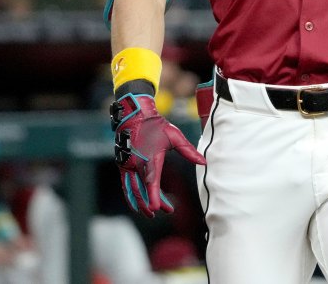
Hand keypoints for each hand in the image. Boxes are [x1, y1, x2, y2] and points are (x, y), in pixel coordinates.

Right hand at [111, 93, 205, 216]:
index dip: (153, 196)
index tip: (156, 208)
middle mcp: (136, 163)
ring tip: (150, 213)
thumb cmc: (156, 125)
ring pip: (132, 189)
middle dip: (150, 203)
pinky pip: (126, 184)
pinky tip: (137, 202)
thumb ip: (188, 151)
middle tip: (163, 212)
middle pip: (142, 190)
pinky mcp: (123, 164)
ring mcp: (128, 164)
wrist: (134, 115)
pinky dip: (131, 195)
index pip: (152, 181)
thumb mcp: (174, 136)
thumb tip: (204, 162)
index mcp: (150, 157)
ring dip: (140, 202)